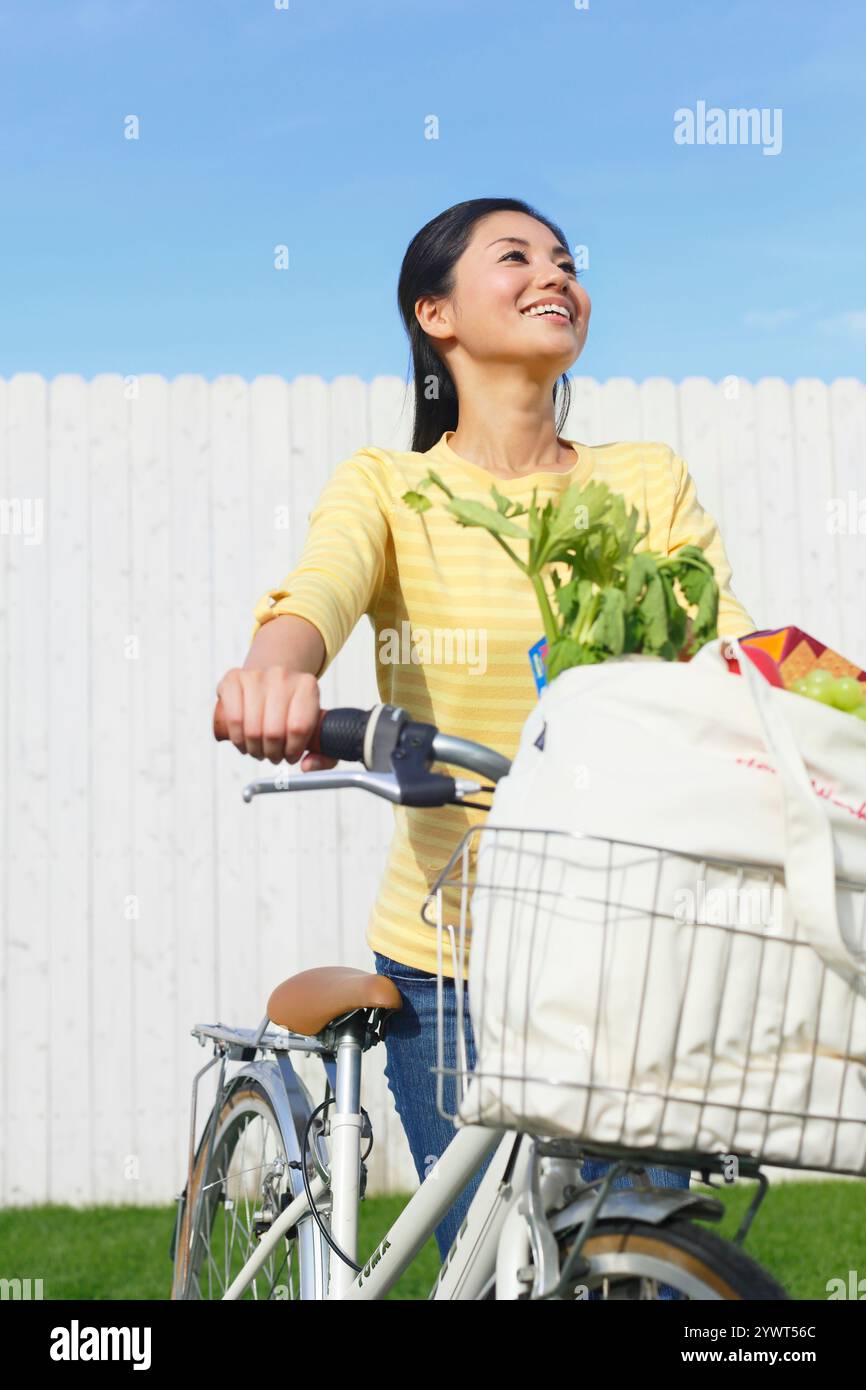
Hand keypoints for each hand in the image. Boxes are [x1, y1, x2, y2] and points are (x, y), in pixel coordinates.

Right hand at [214, 667, 337, 767]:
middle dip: (273, 754)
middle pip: (274, 731)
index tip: (291, 756)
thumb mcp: (317, 728)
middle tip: (274, 756)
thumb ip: (326, 756)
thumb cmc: (293, 709)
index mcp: (308, 685)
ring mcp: (256, 676)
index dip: (293, 751)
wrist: (271, 681)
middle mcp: (282, 675)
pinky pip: (233, 719)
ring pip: (252, 729)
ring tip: (260, 751)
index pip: (299, 728)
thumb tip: (306, 766)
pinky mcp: (233, 679)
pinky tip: (243, 742)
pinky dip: (237, 739)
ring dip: (255, 750)